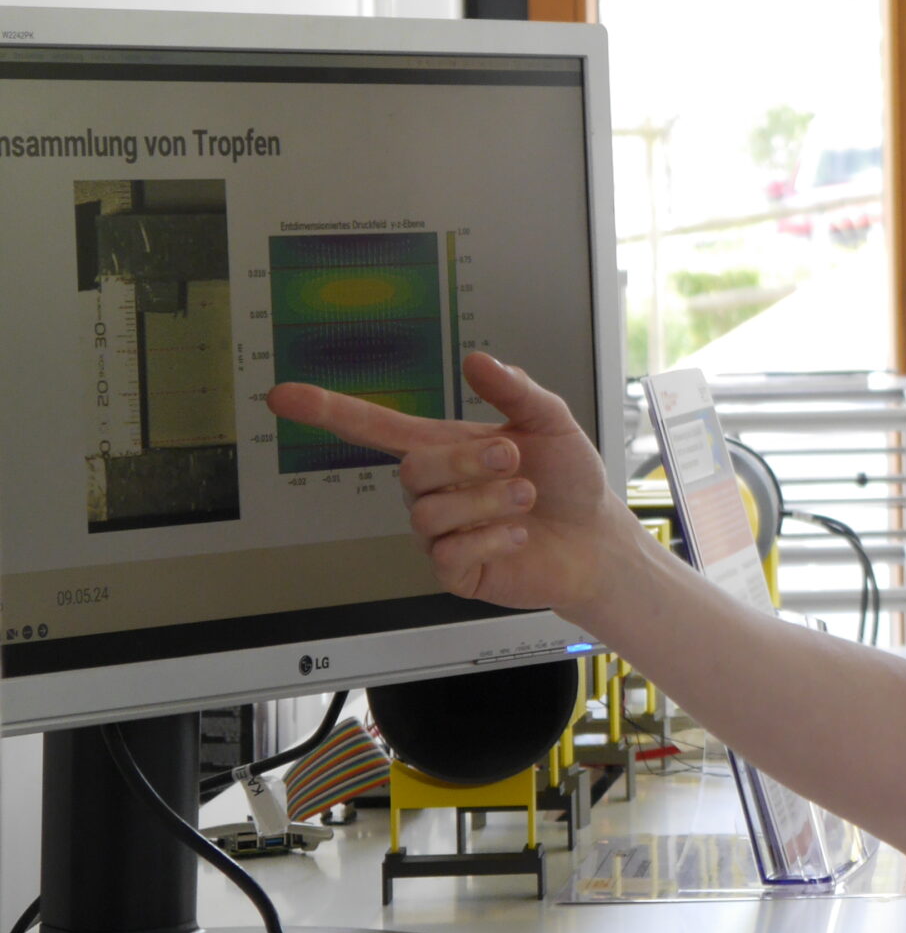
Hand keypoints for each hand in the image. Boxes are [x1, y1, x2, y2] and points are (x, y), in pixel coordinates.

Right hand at [266, 352, 630, 615]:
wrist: (597, 537)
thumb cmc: (569, 479)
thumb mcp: (551, 422)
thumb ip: (515, 389)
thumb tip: (477, 359)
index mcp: (447, 449)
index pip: (374, 428)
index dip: (328, 411)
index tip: (282, 395)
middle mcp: (435, 491)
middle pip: (411, 471)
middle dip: (468, 462)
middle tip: (515, 459)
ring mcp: (441, 534)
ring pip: (430, 514)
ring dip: (489, 501)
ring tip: (526, 498)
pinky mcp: (455, 574)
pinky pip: (449, 555)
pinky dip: (493, 539)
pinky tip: (518, 535)